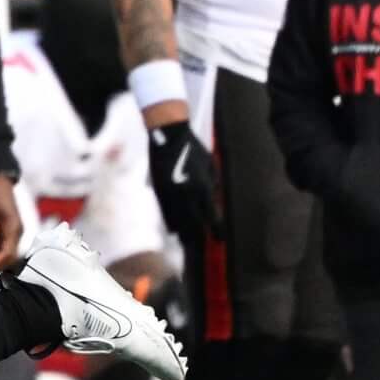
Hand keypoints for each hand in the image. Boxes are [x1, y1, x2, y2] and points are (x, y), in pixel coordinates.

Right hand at [145, 118, 217, 243]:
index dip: (217, 232)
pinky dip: (173, 224)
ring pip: (178, 226)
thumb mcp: (210, 165)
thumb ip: (213, 185)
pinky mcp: (159, 195)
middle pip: (194, 228)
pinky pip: (167, 217)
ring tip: (189, 241)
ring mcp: (171, 197)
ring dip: (185, 234)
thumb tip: (215, 202)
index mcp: (203, 188)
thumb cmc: (192, 148)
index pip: (212, 219)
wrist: (168, 136)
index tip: (220, 240)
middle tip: (203, 243)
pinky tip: (177, 229)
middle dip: (200, 238)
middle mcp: (187, 196)